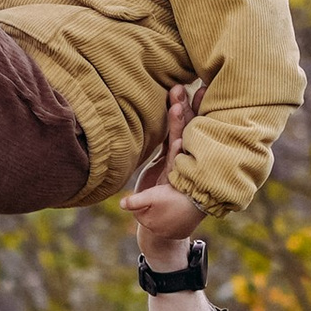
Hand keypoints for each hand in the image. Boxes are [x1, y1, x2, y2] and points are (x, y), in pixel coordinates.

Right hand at [123, 81, 207, 261]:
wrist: (164, 222)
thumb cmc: (155, 218)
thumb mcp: (148, 212)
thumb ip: (139, 205)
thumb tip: (127, 205)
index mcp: (179, 176)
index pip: (180, 151)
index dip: (179, 133)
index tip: (178, 114)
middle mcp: (182, 164)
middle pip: (184, 134)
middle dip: (183, 112)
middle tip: (181, 90)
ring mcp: (178, 158)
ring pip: (181, 129)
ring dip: (181, 108)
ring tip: (180, 87)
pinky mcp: (170, 155)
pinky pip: (174, 131)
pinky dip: (175, 116)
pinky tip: (176, 98)